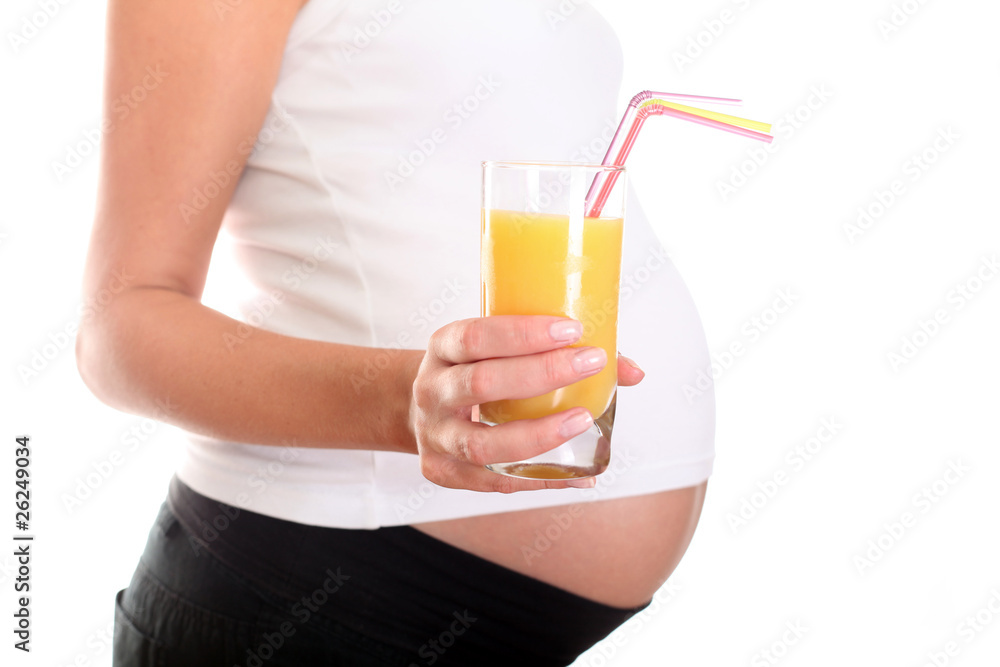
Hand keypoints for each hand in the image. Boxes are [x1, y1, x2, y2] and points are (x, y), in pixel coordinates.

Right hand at [409, 316, 642, 492]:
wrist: (422, 410)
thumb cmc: (474, 371)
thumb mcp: (497, 350)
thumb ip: (557, 352)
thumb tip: (631, 371)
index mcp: (443, 349)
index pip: (476, 336)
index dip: (523, 334)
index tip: (572, 330)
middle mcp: (432, 390)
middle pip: (481, 383)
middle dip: (541, 374)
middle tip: (590, 364)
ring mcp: (435, 436)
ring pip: (483, 444)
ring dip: (538, 434)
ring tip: (582, 421)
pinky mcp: (443, 472)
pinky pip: (494, 482)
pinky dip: (539, 480)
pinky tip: (576, 475)